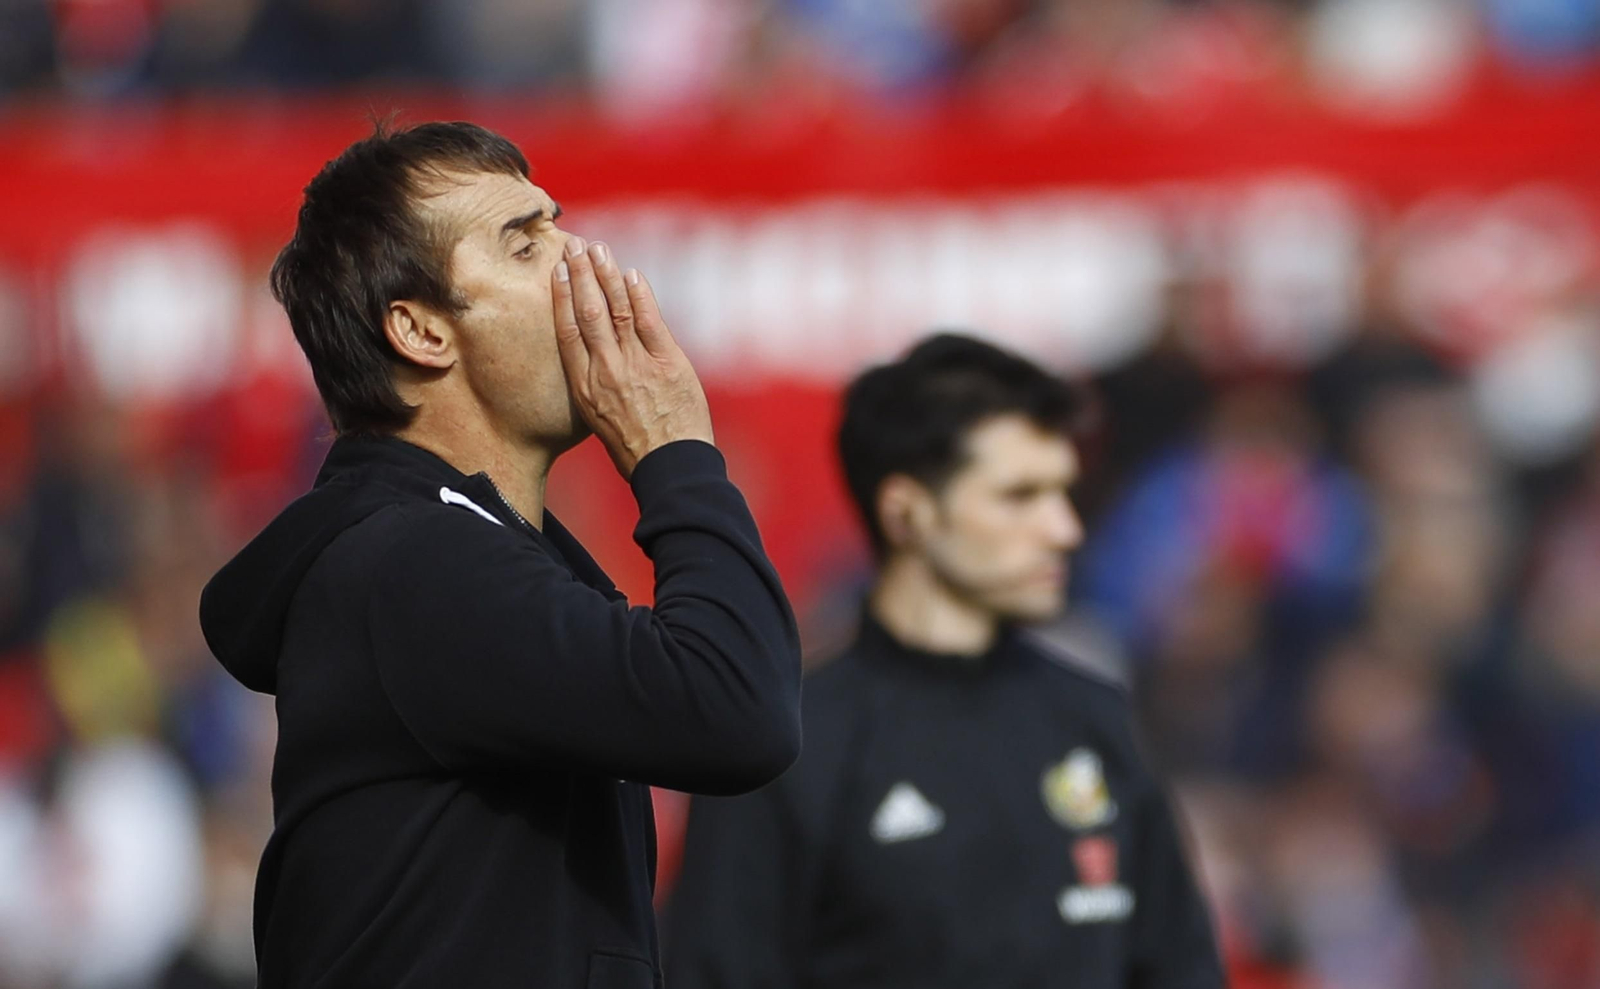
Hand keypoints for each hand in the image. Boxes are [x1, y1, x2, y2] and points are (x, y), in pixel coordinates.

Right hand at [552, 236, 714, 478]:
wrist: (670, 468)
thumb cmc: (635, 448)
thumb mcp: (599, 420)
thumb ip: (597, 386)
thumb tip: (597, 358)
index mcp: (584, 387)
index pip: (566, 332)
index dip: (561, 297)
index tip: (557, 272)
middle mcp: (605, 371)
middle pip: (587, 313)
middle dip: (580, 275)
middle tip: (574, 246)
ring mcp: (635, 365)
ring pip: (616, 310)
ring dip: (606, 276)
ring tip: (598, 250)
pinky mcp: (666, 364)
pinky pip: (649, 321)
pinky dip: (640, 295)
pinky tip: (632, 275)